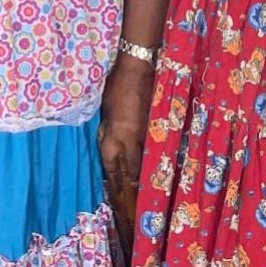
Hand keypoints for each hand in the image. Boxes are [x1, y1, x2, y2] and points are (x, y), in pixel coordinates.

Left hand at [98, 55, 153, 203]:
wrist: (139, 66)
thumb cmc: (117, 85)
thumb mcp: (105, 108)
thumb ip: (107, 128)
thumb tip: (108, 142)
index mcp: (116, 134)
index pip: (111, 164)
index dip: (112, 181)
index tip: (113, 193)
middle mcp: (133, 138)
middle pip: (132, 170)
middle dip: (131, 186)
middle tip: (132, 200)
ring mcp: (149, 134)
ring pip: (147, 161)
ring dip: (145, 175)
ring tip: (147, 190)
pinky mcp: (160, 127)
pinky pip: (158, 148)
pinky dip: (156, 158)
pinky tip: (159, 165)